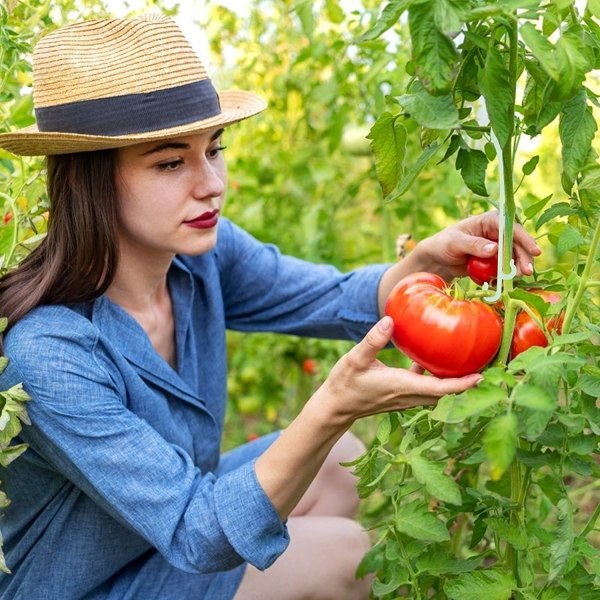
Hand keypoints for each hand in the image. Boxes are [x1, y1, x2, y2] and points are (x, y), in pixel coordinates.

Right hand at [310, 316, 482, 427]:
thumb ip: (373, 340)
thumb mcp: (355, 359)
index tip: (481, 376)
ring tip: (467, 363)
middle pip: (446, 393)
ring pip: (437, 392)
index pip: (440, 389)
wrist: (335, 407)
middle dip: (466, 384)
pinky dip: (436, 378)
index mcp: (401, 386)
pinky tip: (433, 361)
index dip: (462, 385)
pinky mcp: (400, 395)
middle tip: (485, 366)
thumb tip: (391, 320)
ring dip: (453, 382)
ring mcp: (405, 398)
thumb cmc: (344, 384)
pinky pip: (426, 388)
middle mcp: (408, 395)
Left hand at [416, 210, 540, 280]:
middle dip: (524, 256)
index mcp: (489, 220)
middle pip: (518, 243)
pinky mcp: (496, 259)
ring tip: (518, 278)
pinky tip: (509, 282)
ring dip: (519, 266)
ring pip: (516, 255)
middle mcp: (497, 231)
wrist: (438, 259)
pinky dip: (509, 273)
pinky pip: (507, 266)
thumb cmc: (444, 244)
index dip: (524, 239)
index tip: (534, 251)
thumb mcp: (456, 243)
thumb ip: (474, 245)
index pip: (511, 227)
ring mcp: (498, 246)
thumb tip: (494, 249)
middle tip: (527, 271)